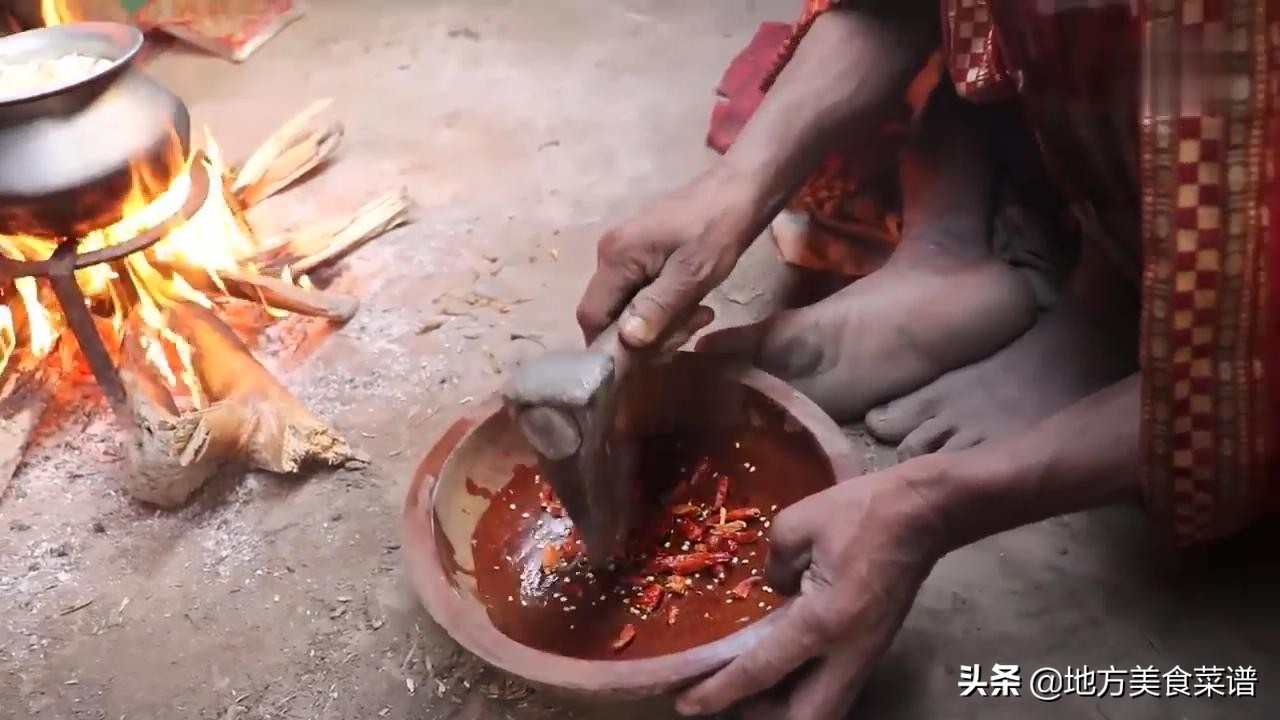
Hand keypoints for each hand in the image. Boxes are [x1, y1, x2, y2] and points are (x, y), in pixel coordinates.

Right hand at [576, 167, 759, 348]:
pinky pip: (641, 295)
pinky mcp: (641, 256)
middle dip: (646, 336)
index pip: (591, 316)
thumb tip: (627, 341)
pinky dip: (664, 308)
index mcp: (615, 257)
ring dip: (661, 324)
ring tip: (700, 314)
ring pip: (628, 310)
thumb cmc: (718, 229)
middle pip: (609, 316)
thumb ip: (658, 307)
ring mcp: (624, 255)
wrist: (740, 190)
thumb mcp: (693, 273)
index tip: (652, 354)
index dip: (613, 345)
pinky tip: (695, 304)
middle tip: (690, 328)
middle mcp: (609, 256)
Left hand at [675, 458, 947, 718]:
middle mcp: (847, 652)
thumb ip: (772, 566)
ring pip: (826, 709)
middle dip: (762, 718)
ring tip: (751, 693)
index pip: (761, 672)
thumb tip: (772, 591)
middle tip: (725, 702)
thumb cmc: (860, 511)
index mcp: (822, 621)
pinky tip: (784, 671)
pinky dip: (805, 690)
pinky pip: (836, 687)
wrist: (923, 512)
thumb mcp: (795, 524)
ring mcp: (866, 655)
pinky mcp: (874, 647)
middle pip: (805, 718)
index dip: (719, 692)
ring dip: (788, 709)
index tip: (688, 705)